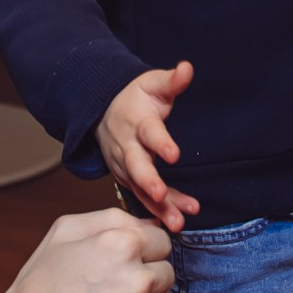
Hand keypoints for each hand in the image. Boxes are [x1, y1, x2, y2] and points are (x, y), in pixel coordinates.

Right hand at [0, 208, 176, 292]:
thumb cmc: (43, 281)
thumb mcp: (66, 230)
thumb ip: (113, 218)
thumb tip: (151, 222)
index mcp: (122, 244)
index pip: (162, 240)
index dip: (142, 250)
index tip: (121, 262)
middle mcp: (138, 278)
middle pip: (166, 271)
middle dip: (145, 276)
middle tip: (112, 288)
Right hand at [99, 61, 200, 229]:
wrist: (105, 113)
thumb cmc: (136, 99)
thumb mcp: (152, 84)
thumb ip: (172, 80)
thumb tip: (187, 68)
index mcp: (137, 121)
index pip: (149, 132)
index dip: (160, 142)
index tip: (174, 154)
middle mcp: (127, 146)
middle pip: (135, 166)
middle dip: (148, 182)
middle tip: (161, 195)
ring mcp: (125, 166)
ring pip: (140, 188)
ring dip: (159, 206)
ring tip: (177, 223)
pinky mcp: (128, 180)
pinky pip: (143, 198)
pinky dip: (158, 211)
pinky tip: (175, 224)